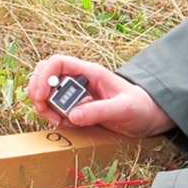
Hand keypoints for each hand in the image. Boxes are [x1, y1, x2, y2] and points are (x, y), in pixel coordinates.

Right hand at [27, 55, 174, 137]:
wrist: (148, 117)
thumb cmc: (140, 107)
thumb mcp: (123, 109)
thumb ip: (99, 111)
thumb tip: (72, 116)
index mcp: (90, 72)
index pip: (57, 63)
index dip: (44, 76)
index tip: (41, 96)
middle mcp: (80, 80)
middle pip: (45, 76)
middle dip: (39, 93)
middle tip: (47, 112)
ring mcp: (77, 94)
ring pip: (47, 93)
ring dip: (45, 107)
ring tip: (59, 121)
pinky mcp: (77, 107)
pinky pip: (56, 109)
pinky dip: (54, 117)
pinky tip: (68, 124)